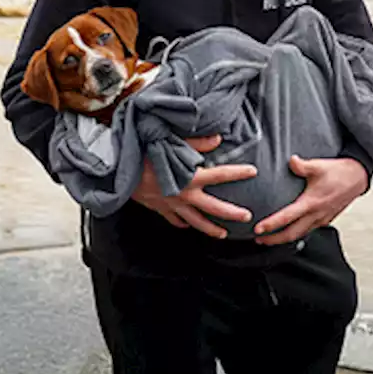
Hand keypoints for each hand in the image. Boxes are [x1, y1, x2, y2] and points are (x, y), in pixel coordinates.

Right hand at [130, 135, 256, 238]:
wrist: (119, 172)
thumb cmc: (143, 154)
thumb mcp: (169, 143)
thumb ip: (195, 143)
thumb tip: (218, 139)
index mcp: (189, 178)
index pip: (220, 175)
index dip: (238, 173)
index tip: (253, 172)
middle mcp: (184, 195)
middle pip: (213, 208)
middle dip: (232, 213)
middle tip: (248, 217)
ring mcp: (172, 205)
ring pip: (196, 222)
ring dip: (211, 228)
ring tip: (223, 234)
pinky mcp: (159, 209)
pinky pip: (174, 221)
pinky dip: (183, 224)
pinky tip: (187, 226)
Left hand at [253, 155, 367, 245]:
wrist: (359, 177)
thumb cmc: (339, 172)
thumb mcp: (319, 166)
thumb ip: (302, 165)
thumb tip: (291, 161)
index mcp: (312, 202)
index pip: (287, 217)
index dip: (271, 225)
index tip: (258, 229)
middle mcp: (316, 214)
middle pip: (292, 233)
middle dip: (274, 239)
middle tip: (258, 240)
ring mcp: (322, 218)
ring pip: (300, 234)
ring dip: (284, 238)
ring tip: (269, 238)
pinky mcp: (326, 218)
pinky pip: (309, 230)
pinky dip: (297, 233)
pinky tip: (290, 230)